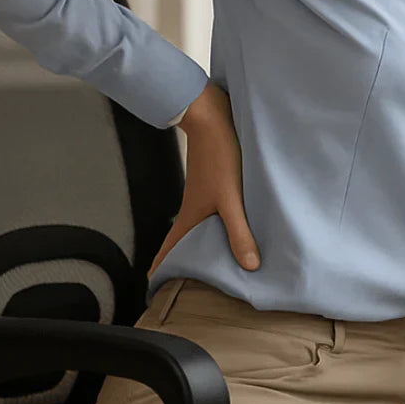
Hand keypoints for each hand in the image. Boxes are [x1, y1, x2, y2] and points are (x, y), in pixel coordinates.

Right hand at [147, 81, 259, 277]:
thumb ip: (239, 232)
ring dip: (207, 243)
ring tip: (219, 261)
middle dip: (186, 262)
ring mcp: (205, 196)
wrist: (213, 114)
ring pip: (202, 226)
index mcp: (191, 216)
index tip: (155, 288)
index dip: (160, 270)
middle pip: (185, 242)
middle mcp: (194, 208)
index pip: (169, 250)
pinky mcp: (217, 183)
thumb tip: (249, 266)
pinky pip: (217, 212)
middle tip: (191, 282)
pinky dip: (222, 225)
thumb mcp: (231, 198)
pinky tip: (238, 226)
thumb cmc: (218, 155)